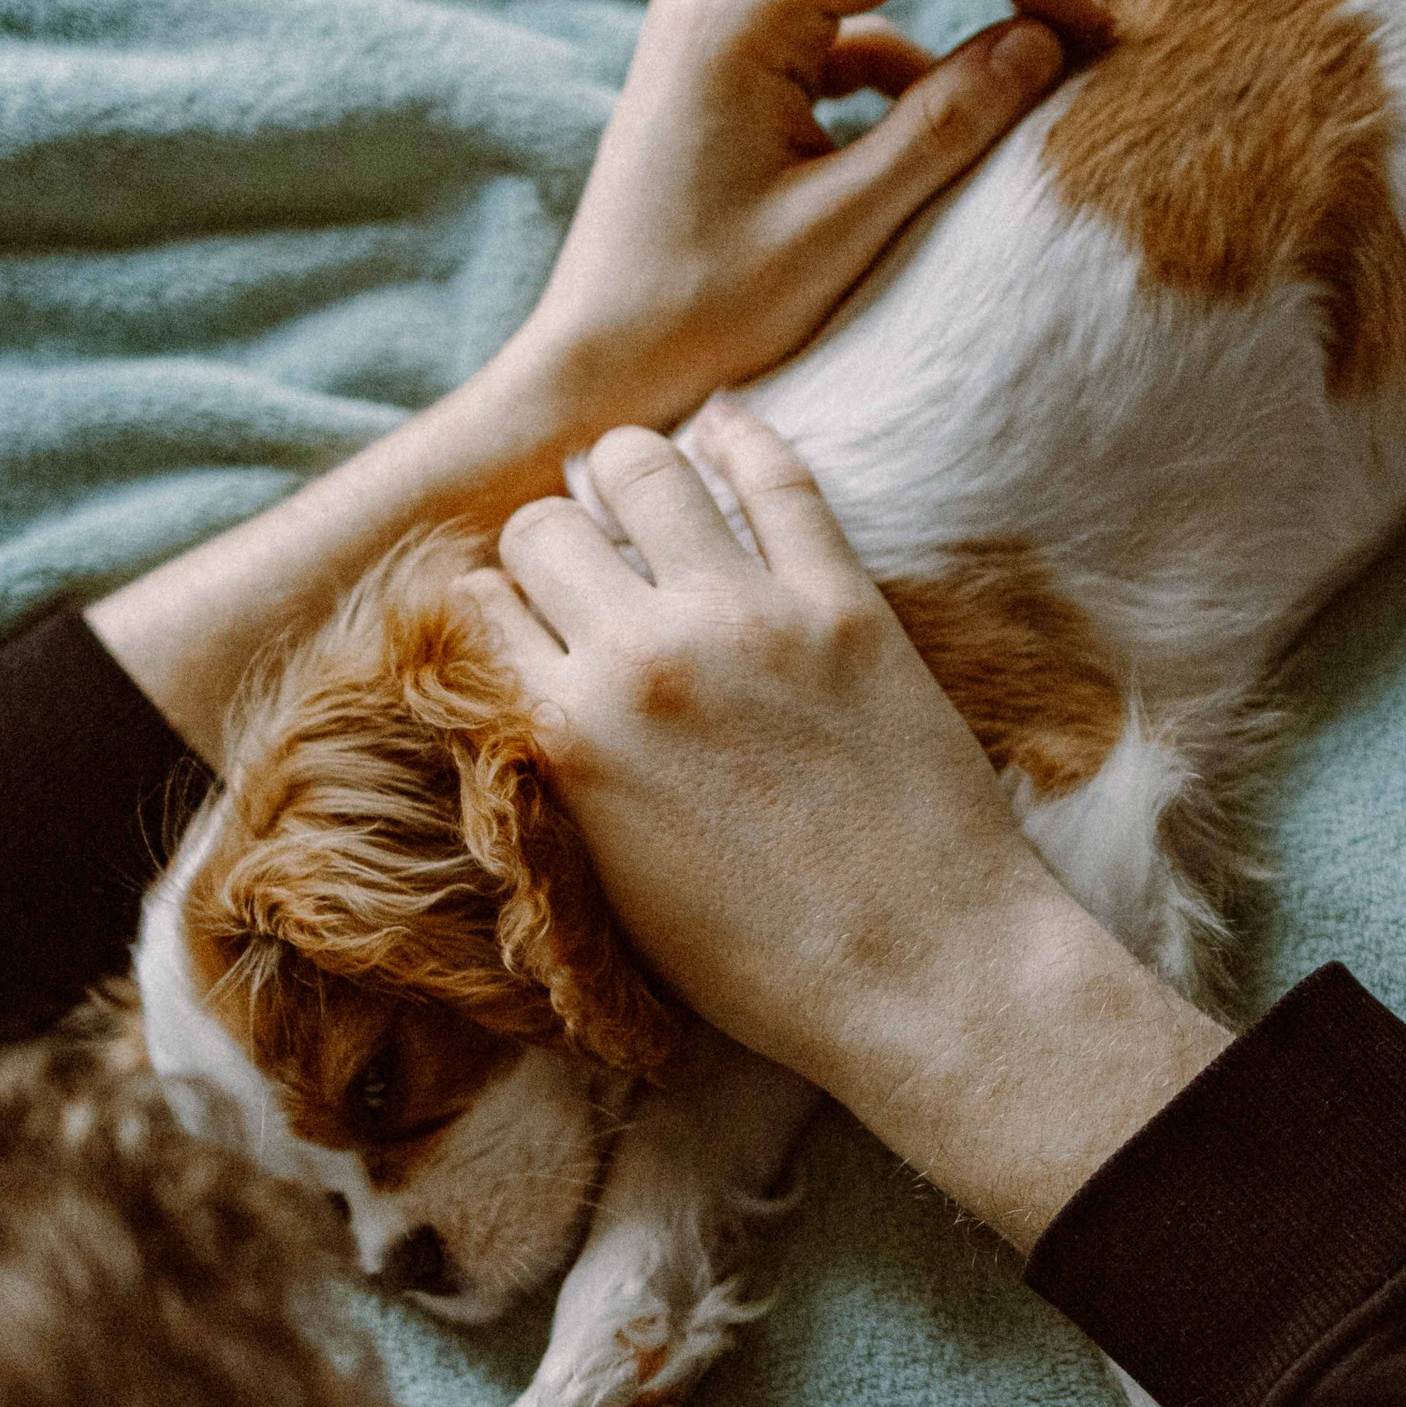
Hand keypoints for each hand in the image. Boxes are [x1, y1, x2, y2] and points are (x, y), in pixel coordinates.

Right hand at [465, 405, 1225, 1249]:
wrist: (924, 974)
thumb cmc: (765, 967)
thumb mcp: (612, 887)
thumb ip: (560, 775)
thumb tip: (533, 693)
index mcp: (568, 735)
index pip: (480, 607)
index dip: (493, 603)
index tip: (516, 609)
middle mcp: (643, 657)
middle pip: (546, 527)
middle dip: (550, 538)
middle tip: (581, 561)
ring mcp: (748, 619)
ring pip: (644, 469)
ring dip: (627, 473)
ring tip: (638, 491)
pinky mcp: (845, 604)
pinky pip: (778, 477)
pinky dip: (741, 441)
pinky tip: (726, 433)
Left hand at [506, 0, 1121, 434]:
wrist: (594, 368)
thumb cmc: (701, 319)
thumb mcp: (843, 230)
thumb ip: (947, 127)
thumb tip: (1044, 41)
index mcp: (736, 11)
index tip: (1103, 16)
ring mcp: (718, 6)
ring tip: (1060, 20)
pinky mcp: (731, 48)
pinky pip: (845, 0)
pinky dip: (920, 29)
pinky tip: (972, 91)